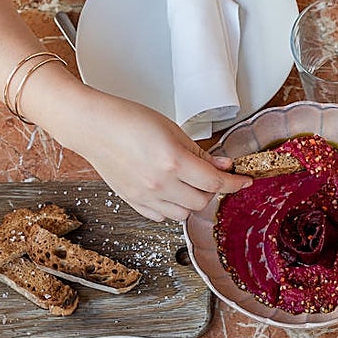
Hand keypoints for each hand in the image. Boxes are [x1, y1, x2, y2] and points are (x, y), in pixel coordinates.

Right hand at [46, 85, 250, 221]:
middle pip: (202, 202)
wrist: (94, 126)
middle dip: (212, 190)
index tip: (243, 182)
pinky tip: (170, 192)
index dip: (235, 183)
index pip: (215, 182)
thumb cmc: (128, 120)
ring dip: (193, 201)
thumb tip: (222, 166)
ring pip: (184, 214)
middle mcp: (160, 184)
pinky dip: (172, 208)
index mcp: (173, 162)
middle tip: (210, 175)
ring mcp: (146, 196)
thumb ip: (200, 153)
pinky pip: (162, 216)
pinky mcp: (133, 202)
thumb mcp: (173, 130)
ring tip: (189, 183)